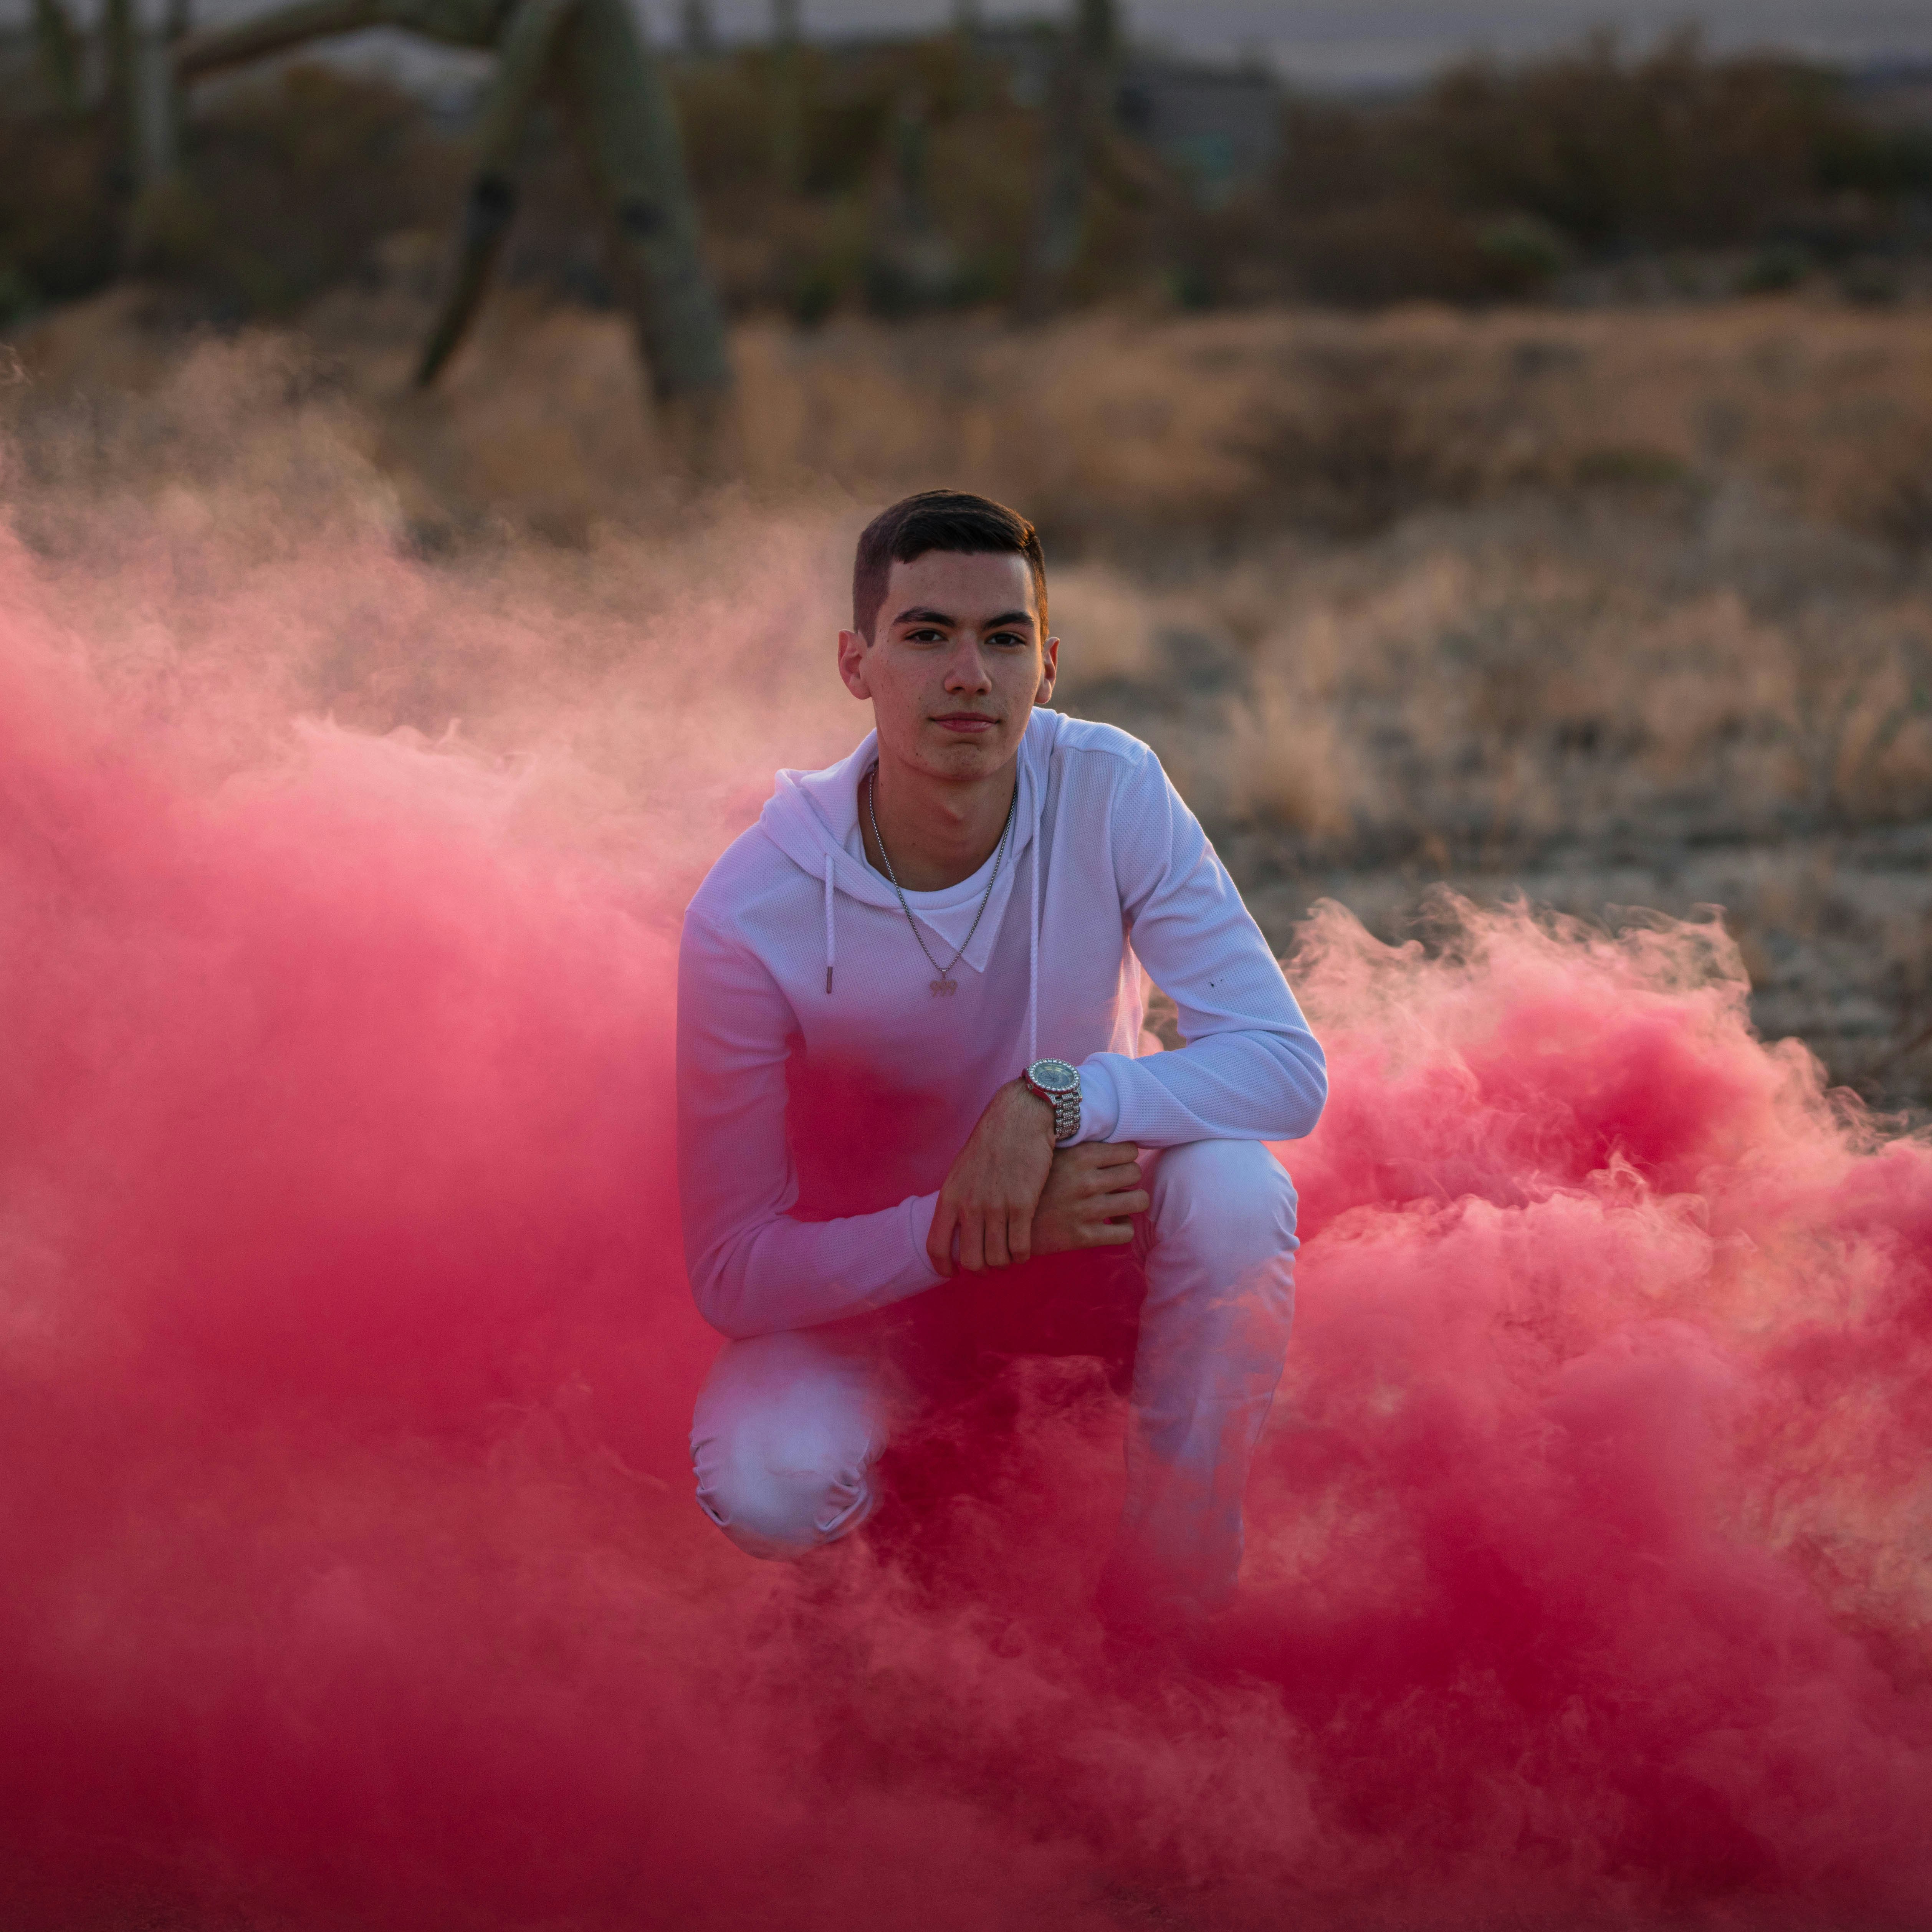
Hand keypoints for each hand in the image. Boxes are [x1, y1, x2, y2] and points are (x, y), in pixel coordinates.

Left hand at [928, 1079, 1057, 1275]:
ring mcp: (996, 1206)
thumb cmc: (992, 1142)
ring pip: (997, 1259)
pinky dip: (1021, 1256)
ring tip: (1007, 1257)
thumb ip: (957, 1198)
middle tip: (988, 1266)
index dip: (943, 1267)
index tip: (952, 1273)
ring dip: (1003, 1264)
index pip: (936, 1246)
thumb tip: (956, 1227)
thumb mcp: (961, 1169)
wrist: (1020, 1118)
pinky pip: (1020, 1248)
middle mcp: (969, 1205)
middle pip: (970, 1261)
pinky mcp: (1022, 1205)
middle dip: (980, 1270)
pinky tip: (1023, 1250)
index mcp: (950, 1196)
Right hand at [1031, 1143, 1147, 1256]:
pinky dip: (1124, 1227)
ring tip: (1120, 1202)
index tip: (1116, 1163)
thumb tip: (1107, 1140)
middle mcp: (1086, 1181)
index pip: (1128, 1150)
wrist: (1003, 1219)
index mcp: (1079, 1156)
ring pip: (1139, 1200)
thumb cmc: (1029, 1182)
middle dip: (1128, 1177)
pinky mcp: (1083, 1236)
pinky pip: (1126, 1232)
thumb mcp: (1051, 1154)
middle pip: (1135, 1172)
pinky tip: (1113, 1223)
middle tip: (1116, 1183)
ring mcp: (1086, 1210)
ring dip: (1132, 1201)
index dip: (1124, 1156)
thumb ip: (1079, 1147)